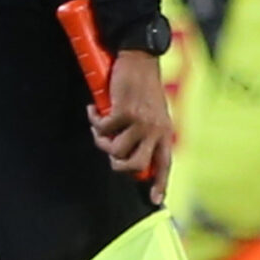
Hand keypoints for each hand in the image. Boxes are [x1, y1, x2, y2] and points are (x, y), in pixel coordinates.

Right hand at [91, 48, 175, 200]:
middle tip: (110, 154)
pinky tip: (94, 110)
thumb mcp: (153, 112)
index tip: (154, 200)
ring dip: (102, 141)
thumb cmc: (145, 86)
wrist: (141, 59)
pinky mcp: (125, 111)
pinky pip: (103, 129)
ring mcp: (141, 122)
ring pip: (116, 150)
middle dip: (118, 166)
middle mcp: (156, 130)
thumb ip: (147, 133)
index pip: (165, 164)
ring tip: (99, 128)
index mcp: (165, 132)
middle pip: (137, 166)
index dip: (159, 184)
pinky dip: (94, 121)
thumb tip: (130, 155)